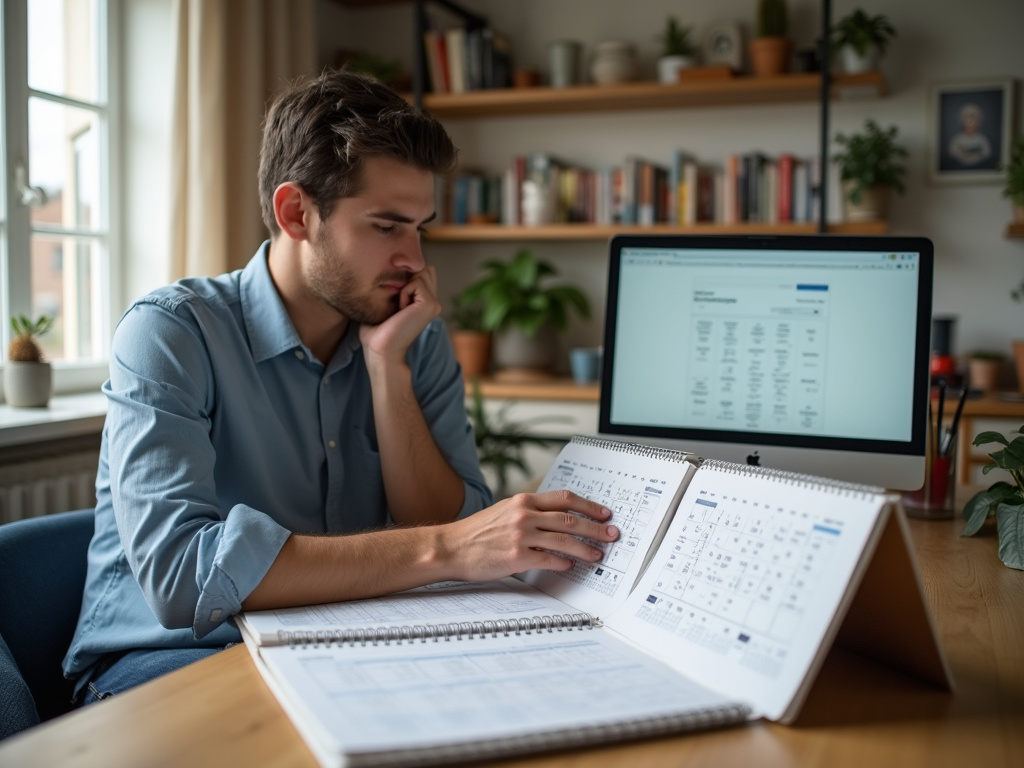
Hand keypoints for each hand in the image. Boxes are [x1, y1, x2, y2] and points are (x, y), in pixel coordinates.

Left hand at [359, 266, 440, 369]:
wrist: (381, 351)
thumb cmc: (376, 332)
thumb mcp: (384, 303)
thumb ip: (394, 286)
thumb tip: (392, 267)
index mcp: (424, 303)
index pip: (421, 272)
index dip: (404, 277)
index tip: (393, 299)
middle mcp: (433, 303)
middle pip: (422, 269)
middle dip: (405, 280)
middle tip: (396, 305)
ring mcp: (434, 304)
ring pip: (420, 273)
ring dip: (403, 287)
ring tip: (398, 309)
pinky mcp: (430, 305)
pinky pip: (416, 282)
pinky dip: (403, 293)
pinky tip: (400, 311)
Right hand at [442, 491, 619, 582]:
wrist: (451, 547)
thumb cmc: (476, 532)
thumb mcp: (504, 510)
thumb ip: (529, 511)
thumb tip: (557, 520)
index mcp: (523, 501)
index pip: (565, 498)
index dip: (588, 506)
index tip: (604, 513)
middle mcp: (524, 515)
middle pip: (570, 519)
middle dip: (596, 528)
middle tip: (612, 534)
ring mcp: (521, 536)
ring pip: (565, 540)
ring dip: (586, 548)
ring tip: (598, 554)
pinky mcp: (517, 557)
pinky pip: (549, 559)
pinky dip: (564, 562)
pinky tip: (571, 566)